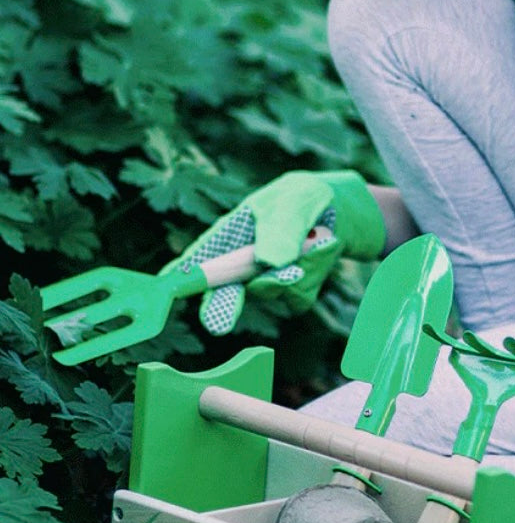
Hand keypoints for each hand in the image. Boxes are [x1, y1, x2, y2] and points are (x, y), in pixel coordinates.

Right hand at [166, 170, 384, 334]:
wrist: (340, 214)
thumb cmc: (304, 199)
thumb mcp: (295, 201)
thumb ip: (282, 227)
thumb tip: (271, 261)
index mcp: (229, 235)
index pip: (198, 258)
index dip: (179, 276)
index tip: (165, 291)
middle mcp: (241, 264)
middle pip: (222, 291)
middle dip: (221, 306)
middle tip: (217, 324)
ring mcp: (264, 281)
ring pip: (270, 290)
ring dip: (296, 268)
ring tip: (317, 238)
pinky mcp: (290, 294)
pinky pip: (298, 296)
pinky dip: (314, 274)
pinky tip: (323, 252)